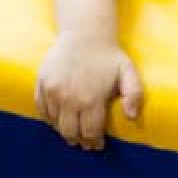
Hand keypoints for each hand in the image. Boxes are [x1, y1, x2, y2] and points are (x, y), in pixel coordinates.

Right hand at [34, 34, 143, 150]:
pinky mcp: (42, 84)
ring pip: (55, 123)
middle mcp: (70, 99)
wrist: (85, 33)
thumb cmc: (108, 55)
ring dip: (64, 131)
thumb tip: (132, 116)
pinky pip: (42, 110)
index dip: (94, 142)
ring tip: (73, 133)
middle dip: (79, 141)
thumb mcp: (128, 71)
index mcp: (91, 99)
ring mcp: (53, 92)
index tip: (97, 144)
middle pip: (70, 132)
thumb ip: (135, 94)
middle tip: (85, 143)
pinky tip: (58, 120)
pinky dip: (49, 119)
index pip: (90, 132)